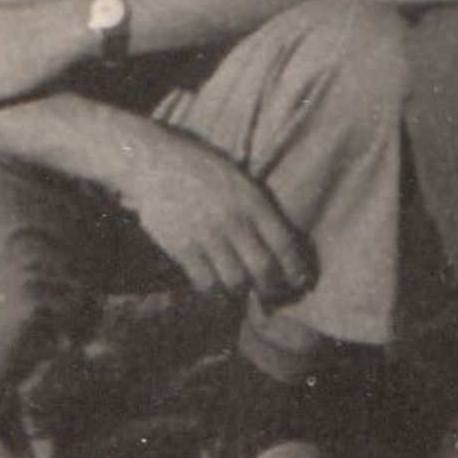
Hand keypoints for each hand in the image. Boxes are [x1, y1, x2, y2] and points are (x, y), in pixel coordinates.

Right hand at [117, 127, 315, 304]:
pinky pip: (206, 283)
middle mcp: (234, 220)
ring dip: (243, 292)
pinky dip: (215, 293)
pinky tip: (217, 291)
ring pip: (235, 281)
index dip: (296, 269)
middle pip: (263, 269)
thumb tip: (279, 242)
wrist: (155, 162)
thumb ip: (257, 207)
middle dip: (273, 289)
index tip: (302, 281)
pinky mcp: (182, 248)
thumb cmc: (201, 167)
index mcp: (252, 199)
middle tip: (274, 295)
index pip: (284, 243)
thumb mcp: (238, 178)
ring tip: (245, 293)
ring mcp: (207, 236)